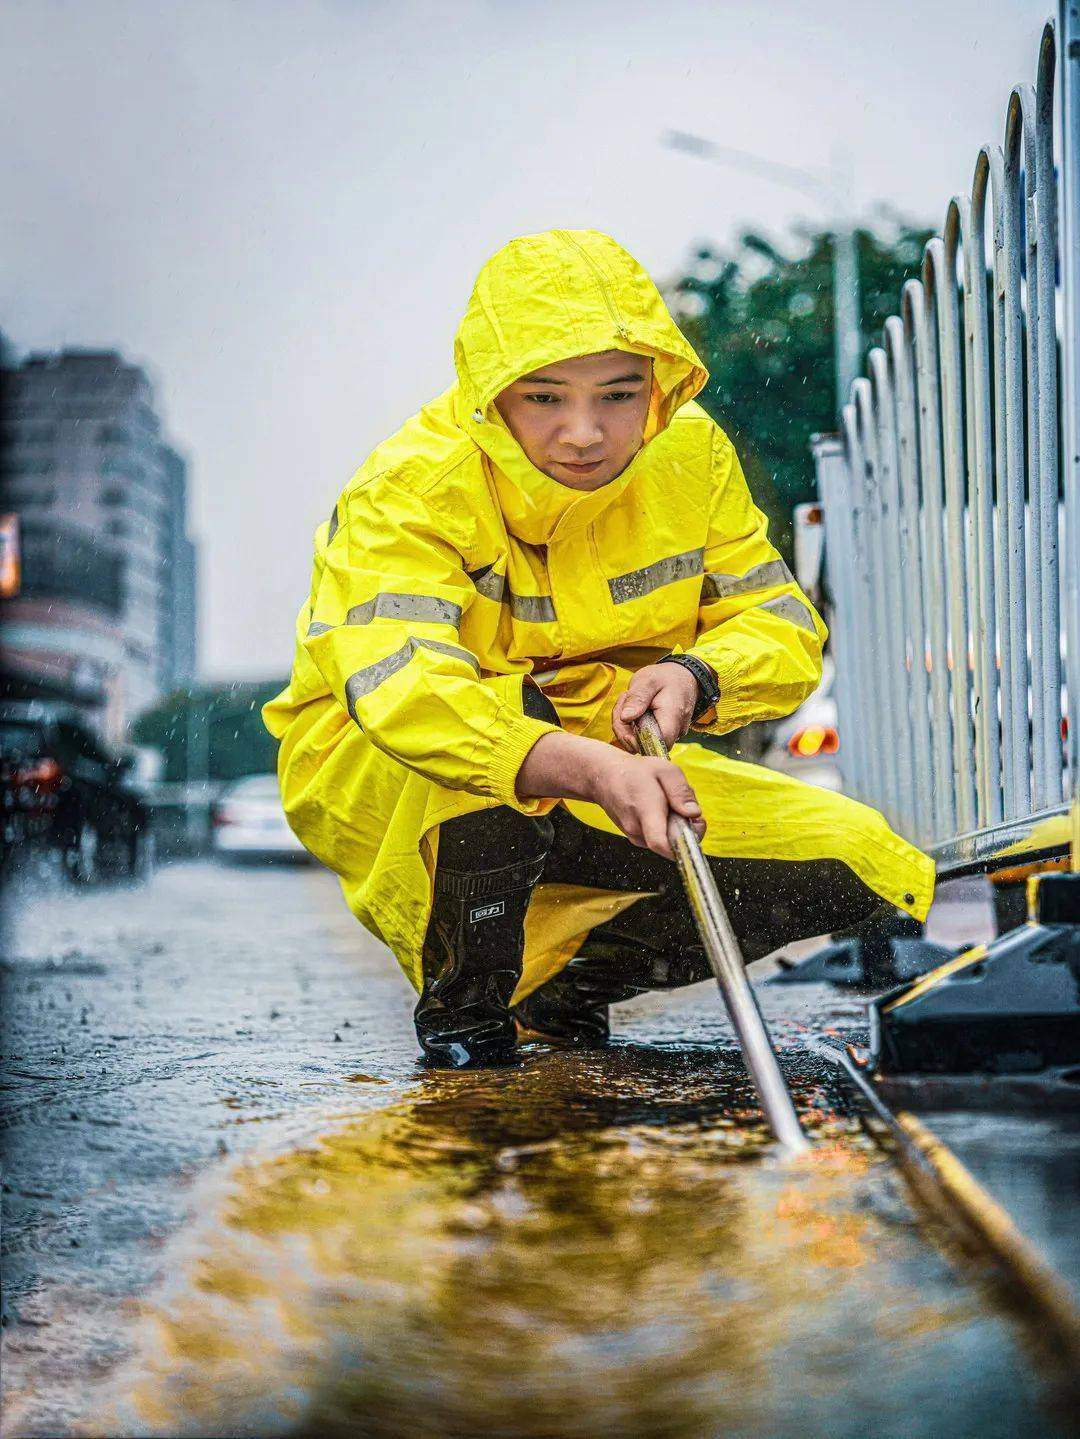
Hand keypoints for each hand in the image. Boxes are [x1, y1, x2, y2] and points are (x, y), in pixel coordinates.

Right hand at [591, 748, 705, 859]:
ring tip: (666, 804)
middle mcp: (637, 829)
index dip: (683, 843)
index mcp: (645, 811)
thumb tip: (694, 813)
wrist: (604, 776)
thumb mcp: (664, 770)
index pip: (661, 844)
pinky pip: (658, 838)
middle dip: (685, 828)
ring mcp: (634, 836)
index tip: (695, 825)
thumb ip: (681, 791)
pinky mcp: (635, 838)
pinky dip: (664, 827)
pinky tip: (658, 810)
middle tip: (683, 806)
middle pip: (671, 843)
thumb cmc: (634, 772)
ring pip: (666, 841)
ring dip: (674, 826)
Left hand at [611, 663, 698, 752]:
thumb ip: (637, 698)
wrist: (682, 676)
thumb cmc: (665, 677)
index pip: (654, 744)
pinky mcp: (665, 734)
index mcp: (672, 717)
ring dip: (628, 725)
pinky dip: (634, 725)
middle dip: (625, 729)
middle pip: (645, 745)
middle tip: (623, 702)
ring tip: (629, 701)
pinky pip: (646, 737)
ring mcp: (671, 735)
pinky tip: (635, 709)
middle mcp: (676, 731)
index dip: (634, 739)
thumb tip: (625, 718)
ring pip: (642, 742)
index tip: (624, 719)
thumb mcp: (647, 680)